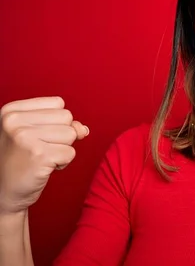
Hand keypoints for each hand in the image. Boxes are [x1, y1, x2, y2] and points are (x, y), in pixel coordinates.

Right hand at [0, 96, 88, 213]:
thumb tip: (83, 129)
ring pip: (72, 134)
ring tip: (41, 158)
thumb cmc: (22, 160)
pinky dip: (62, 163)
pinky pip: (71, 153)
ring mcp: (25, 138)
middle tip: (38, 150)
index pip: (57, 103)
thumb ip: (62, 123)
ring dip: (62, 149)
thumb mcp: (37, 133)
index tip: (36, 137)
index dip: (55, 122)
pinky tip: (43, 168)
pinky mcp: (38, 156)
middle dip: (60, 136)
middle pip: (67, 117)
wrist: (3, 193)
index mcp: (11, 110)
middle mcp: (14, 121)